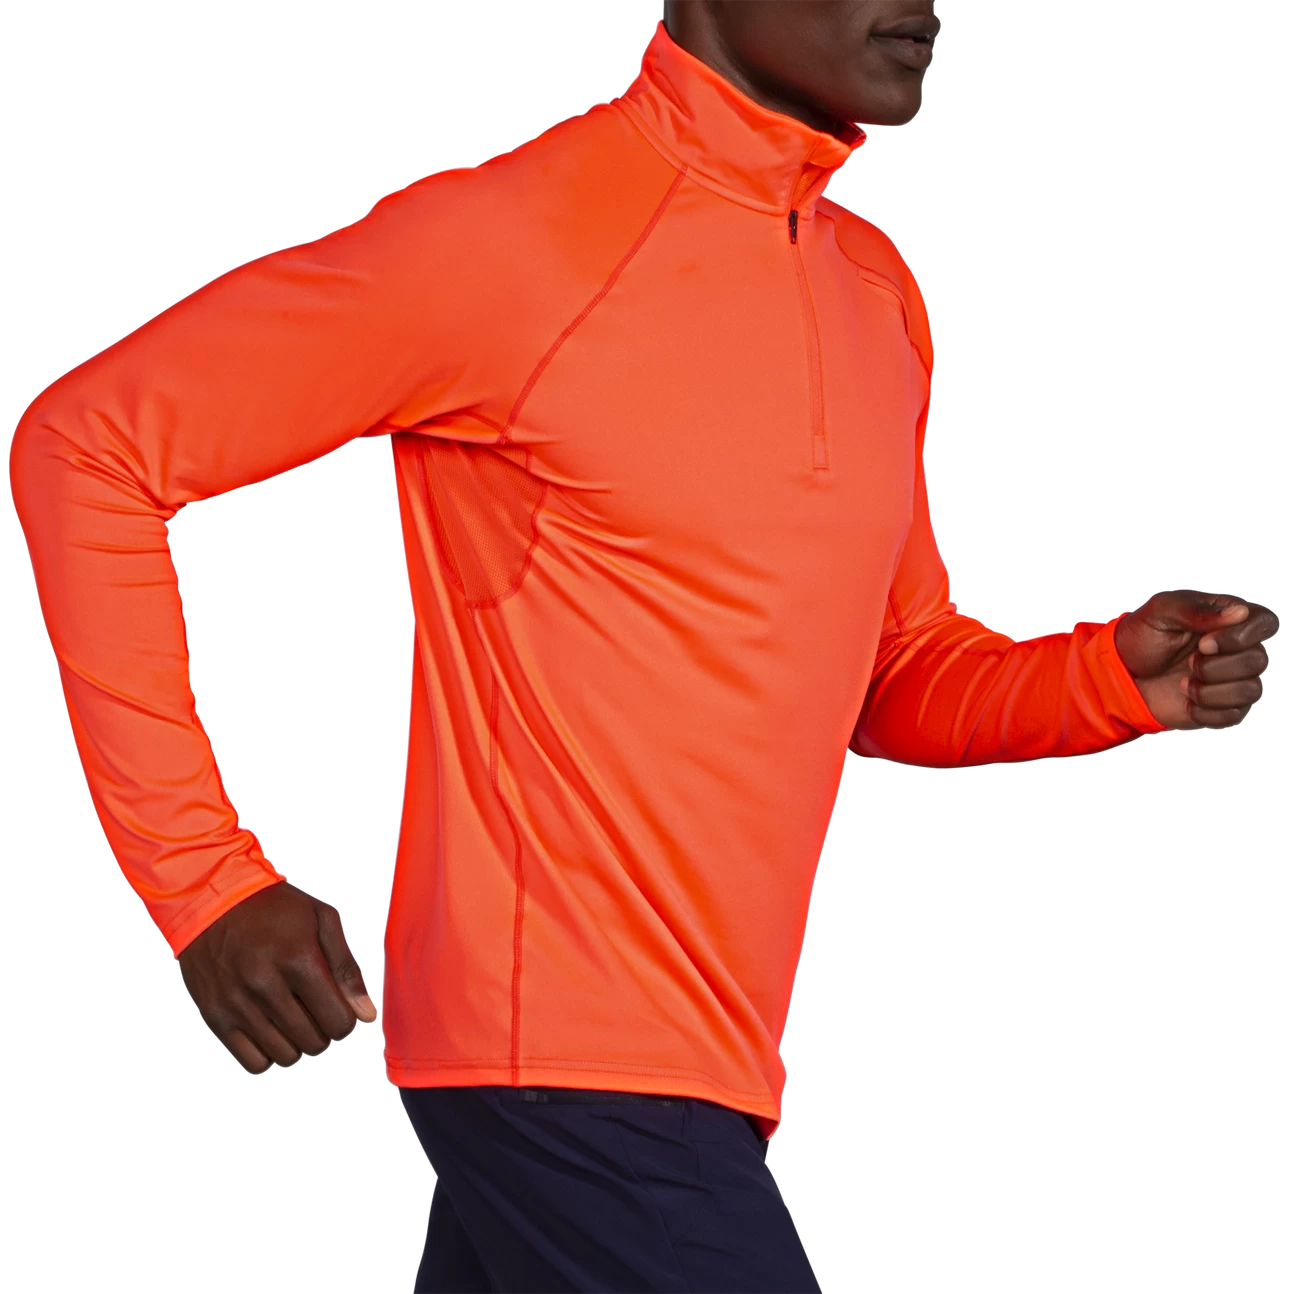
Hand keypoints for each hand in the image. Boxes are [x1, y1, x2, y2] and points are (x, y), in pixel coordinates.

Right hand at [178, 881, 377, 1073]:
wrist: (213, 899)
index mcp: (299, 960)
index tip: (336, 1004)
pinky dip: (268, 1052)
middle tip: (313, 1005)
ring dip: (297, 1042)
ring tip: (290, 1013)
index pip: (339, 1023)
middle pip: (315, 1043)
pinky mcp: (215, 1017)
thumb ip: (347, 968)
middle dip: (323, 1029)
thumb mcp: (321, 919)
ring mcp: (238, 1005)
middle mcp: (266, 986)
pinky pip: (254, 1063)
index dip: (345, 1018)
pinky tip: (269, 1026)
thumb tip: (367, 1016)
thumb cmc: (274, 908)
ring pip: (287, 1056)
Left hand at [1115, 590, 1278, 730]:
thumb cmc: (1143, 635)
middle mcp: (1240, 649)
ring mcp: (1234, 679)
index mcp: (1230, 618)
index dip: (1241, 636)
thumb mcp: (1161, 612)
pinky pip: (1233, 715)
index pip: (1266, 623)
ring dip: (1209, 690)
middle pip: (1258, 660)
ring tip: (1182, 683)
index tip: (1204, 643)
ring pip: (1251, 690)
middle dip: (1215, 666)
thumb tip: (1240, 612)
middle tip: (1186, 662)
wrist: (1121, 672)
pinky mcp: (1224, 707)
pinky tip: (1184, 700)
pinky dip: (1204, 711)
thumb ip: (1198, 610)